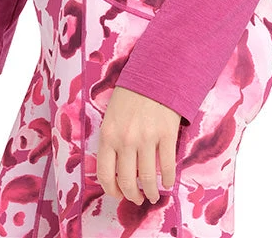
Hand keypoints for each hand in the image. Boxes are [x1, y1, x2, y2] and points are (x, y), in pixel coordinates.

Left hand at [96, 86, 180, 204]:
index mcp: (108, 134)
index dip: (112, 190)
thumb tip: (116, 168)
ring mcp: (147, 138)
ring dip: (151, 192)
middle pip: (127, 181)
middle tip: (138, 198)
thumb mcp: (112, 115)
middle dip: (133, 196)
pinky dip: (167, 180)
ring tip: (153, 195)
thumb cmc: (132, 94)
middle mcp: (126, 139)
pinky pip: (166, 167)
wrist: (156, 73)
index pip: (105, 174)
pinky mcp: (166, 135)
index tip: (119, 194)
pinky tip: (167, 182)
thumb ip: (112, 140)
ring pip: (147, 179)